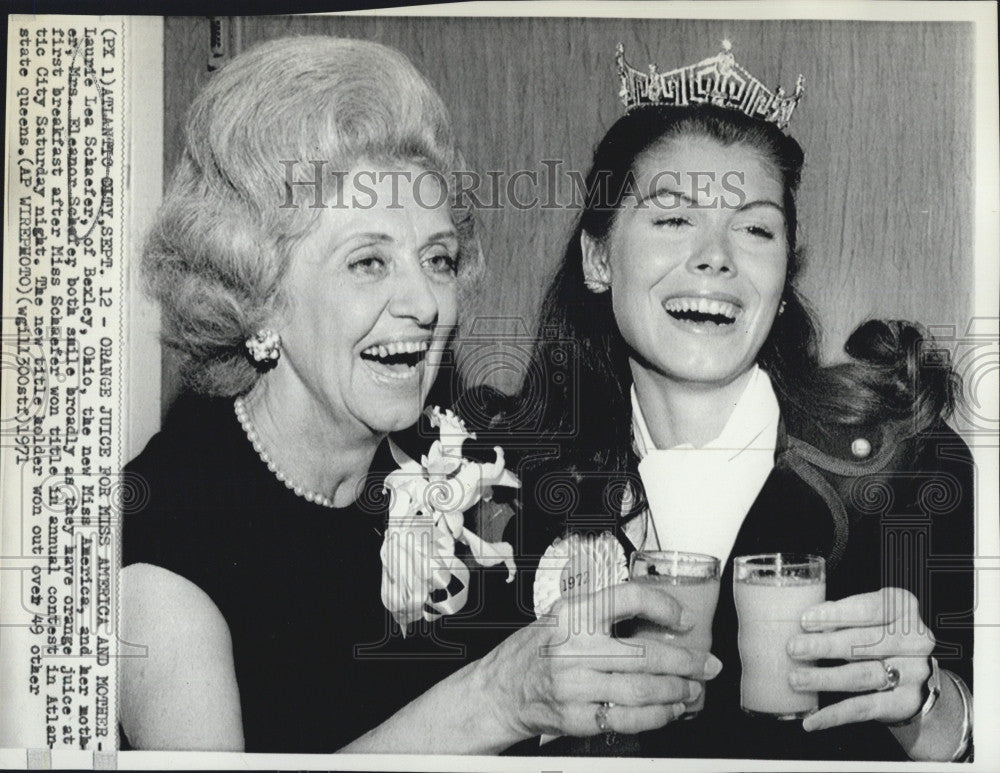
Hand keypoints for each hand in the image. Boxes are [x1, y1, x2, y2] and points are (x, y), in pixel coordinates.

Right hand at [481, 581, 722, 739]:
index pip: (628, 598)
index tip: (684, 618)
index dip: (664, 606)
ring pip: (642, 688)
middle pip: (645, 652)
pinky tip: (668, 711)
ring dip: (676, 691)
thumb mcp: (561, 617)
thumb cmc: (535, 651)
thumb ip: (601, 615)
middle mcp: (573, 646)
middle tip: (706, 664)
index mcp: (572, 613)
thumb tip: (659, 621)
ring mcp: (574, 683)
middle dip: (686, 661)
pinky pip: (627, 718)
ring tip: (692, 690)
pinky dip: (656, 716)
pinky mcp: (576, 716)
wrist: (499, 690)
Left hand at [786, 587, 934, 730]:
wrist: (916, 678)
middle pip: (863, 643)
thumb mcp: (869, 617)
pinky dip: (835, 714)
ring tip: (796, 678)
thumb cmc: (881, 636)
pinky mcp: (905, 702)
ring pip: (862, 675)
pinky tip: (813, 720)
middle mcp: (914, 640)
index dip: (835, 615)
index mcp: (903, 608)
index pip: (868, 609)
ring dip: (825, 678)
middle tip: (794, 648)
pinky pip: (865, 708)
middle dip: (824, 646)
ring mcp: (913, 673)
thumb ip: (842, 616)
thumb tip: (807, 621)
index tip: (805, 620)